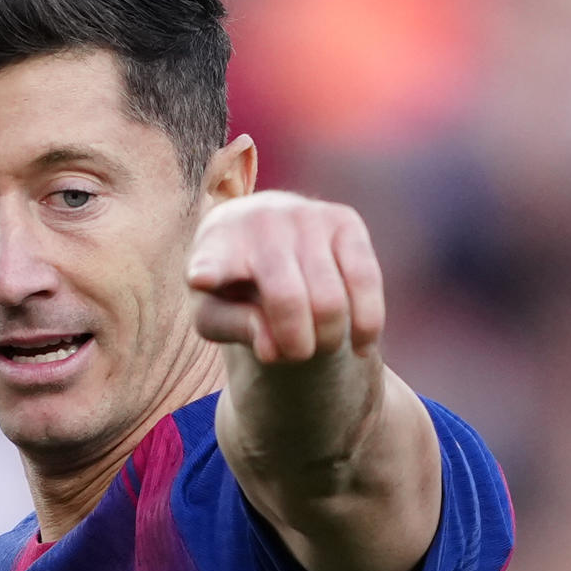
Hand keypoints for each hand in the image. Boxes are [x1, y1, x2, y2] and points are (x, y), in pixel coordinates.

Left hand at [185, 191, 384, 364]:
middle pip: (287, 300)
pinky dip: (368, 323)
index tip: (202, 279)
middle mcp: (259, 221)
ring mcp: (304, 215)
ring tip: (318, 347)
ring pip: (331, 298)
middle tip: (295, 355)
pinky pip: (366, 280)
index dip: (208, 271)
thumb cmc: (231, 284)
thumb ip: (234, 329)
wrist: (262, 233)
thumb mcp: (214, 313)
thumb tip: (274, 349)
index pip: (212, 261)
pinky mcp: (344, 219)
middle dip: (297, 345)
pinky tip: (361, 348)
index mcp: (215, 245)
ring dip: (329, 338)